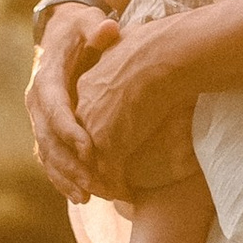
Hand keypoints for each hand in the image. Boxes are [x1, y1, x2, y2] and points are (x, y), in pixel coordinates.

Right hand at [25, 2, 121, 204]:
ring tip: (87, 196)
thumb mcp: (87, 23)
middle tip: (94, 184)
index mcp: (45, 77)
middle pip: (49, 138)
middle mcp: (36, 101)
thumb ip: (97, 28)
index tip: (89, 149)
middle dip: (70, 163)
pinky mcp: (46, 130)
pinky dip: (62, 178)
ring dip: (65, 177)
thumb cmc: (80, 30)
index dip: (69, 129)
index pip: (54, 107)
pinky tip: (80, 196)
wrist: (62, 35)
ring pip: (47, 153)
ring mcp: (39, 118)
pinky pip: (50, 158)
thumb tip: (108, 29)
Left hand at [76, 14, 197, 187]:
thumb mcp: (128, 49)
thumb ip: (121, 61)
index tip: (102, 155)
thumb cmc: (157, 49)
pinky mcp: (108, 143)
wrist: (164, 54)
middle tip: (101, 185)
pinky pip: (108, 176)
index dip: (91, 141)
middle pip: (78, 148)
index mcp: (86, 86)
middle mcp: (82, 109)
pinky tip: (129, 193)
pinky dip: (118, 188)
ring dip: (101, 184)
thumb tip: (126, 54)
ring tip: (119, 194)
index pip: (81, 122)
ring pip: (89, 167)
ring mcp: (93, 127)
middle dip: (87, 170)